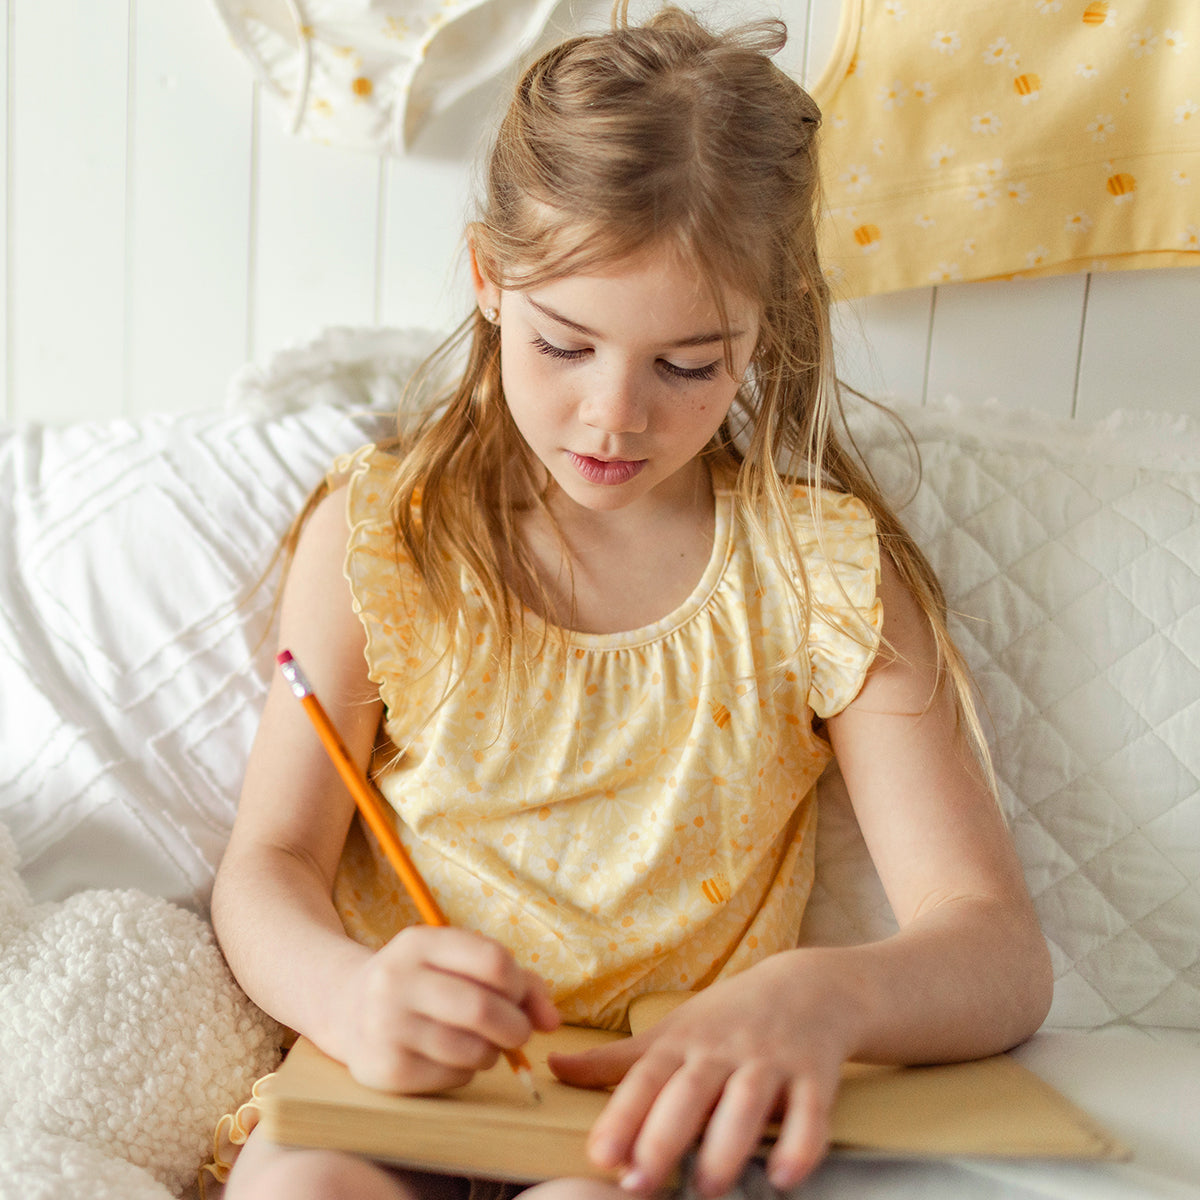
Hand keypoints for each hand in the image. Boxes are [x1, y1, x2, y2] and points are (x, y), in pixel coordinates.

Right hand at [335, 924, 559, 1093]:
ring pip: (470, 1049)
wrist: (349, 1009)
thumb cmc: (424, 982)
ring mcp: (385, 1026)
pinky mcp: (385, 1070)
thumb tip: (551, 1021)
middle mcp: (395, 980)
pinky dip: (467, 1072)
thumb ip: (516, 982)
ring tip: (484, 1045)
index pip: (492, 960)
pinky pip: (452, 1077)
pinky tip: (453, 1059)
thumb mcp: (459, 962)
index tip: (520, 997)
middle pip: (482, 1009)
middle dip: (515, 1026)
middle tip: (519, 1033)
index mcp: (418, 943)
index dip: (519, 984)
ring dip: (492, 1053)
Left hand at [547, 954, 849, 1196]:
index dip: (623, 1115)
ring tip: (709, 1186)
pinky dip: (800, 1144)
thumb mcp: (671, 1031)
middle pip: (690, 1092)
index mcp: (684, 1043)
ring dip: (727, 1145)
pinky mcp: (814, 1076)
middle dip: (664, 1136)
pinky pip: (809, 1113)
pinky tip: (784, 1176)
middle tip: (640, 1182)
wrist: (810, 987)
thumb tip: (554, 1067)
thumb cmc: (729, 1017)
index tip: (601, 1154)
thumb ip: (615, 1061)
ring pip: (747, 1103)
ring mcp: (770, 1062)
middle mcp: (723, 1051)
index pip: (647, 1079)